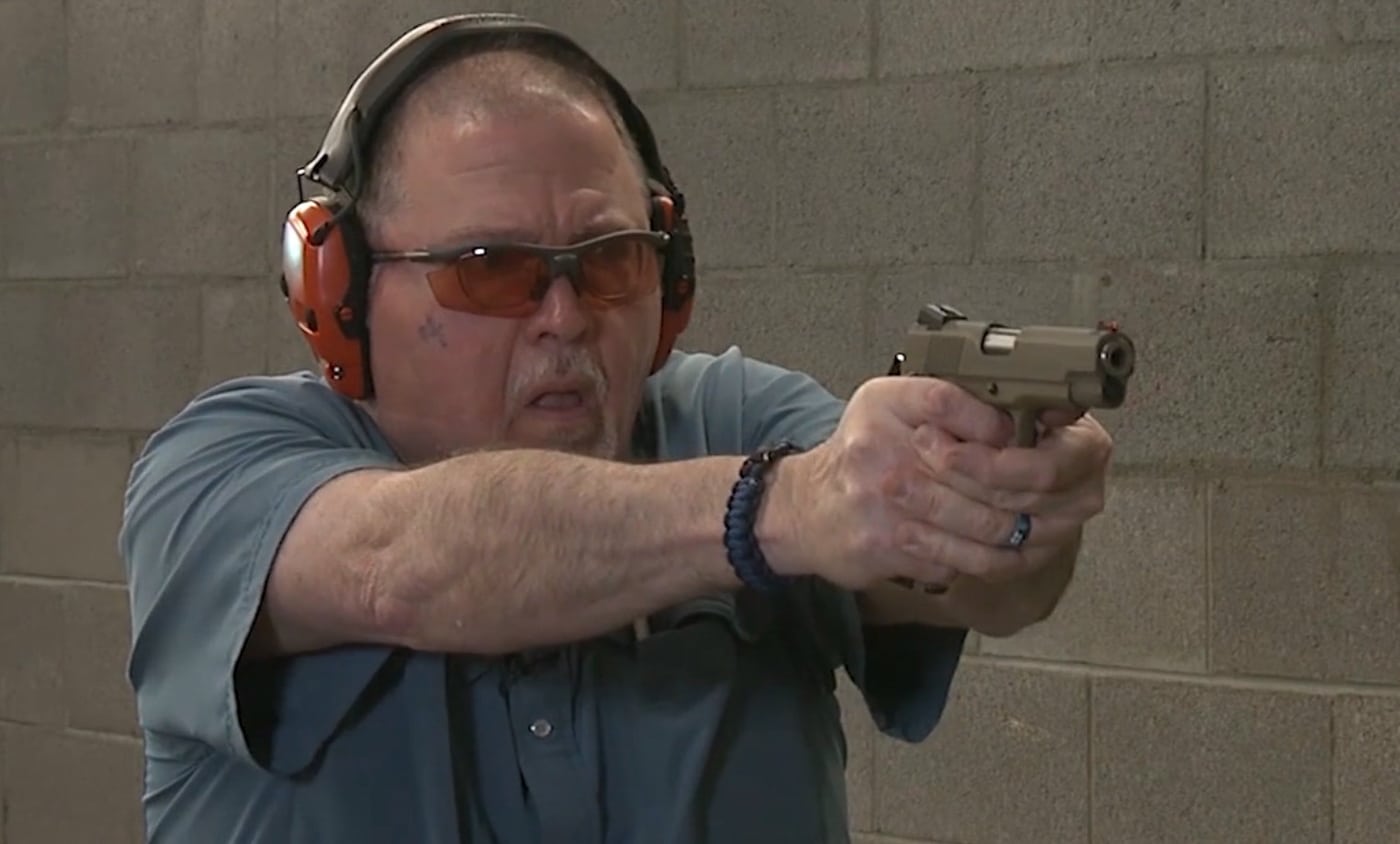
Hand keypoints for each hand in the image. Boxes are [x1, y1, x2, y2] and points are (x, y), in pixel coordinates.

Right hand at [762, 376, 1110, 590]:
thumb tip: (1016, 417)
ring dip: (1025, 533)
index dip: (1005, 425)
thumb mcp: (890, 404)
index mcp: (888, 406)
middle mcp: (884, 452)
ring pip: (985, 525)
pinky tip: (1014, 553)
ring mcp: (888, 504)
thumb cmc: (859, 453)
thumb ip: (945, 400)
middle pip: (989, 475)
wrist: (804, 511)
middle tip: (1069, 498)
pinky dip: (994, 560)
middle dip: (1034, 491)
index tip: (1036, 437)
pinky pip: (962, 558)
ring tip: (1051, 530)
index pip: (958, 403)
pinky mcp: (891, 548)